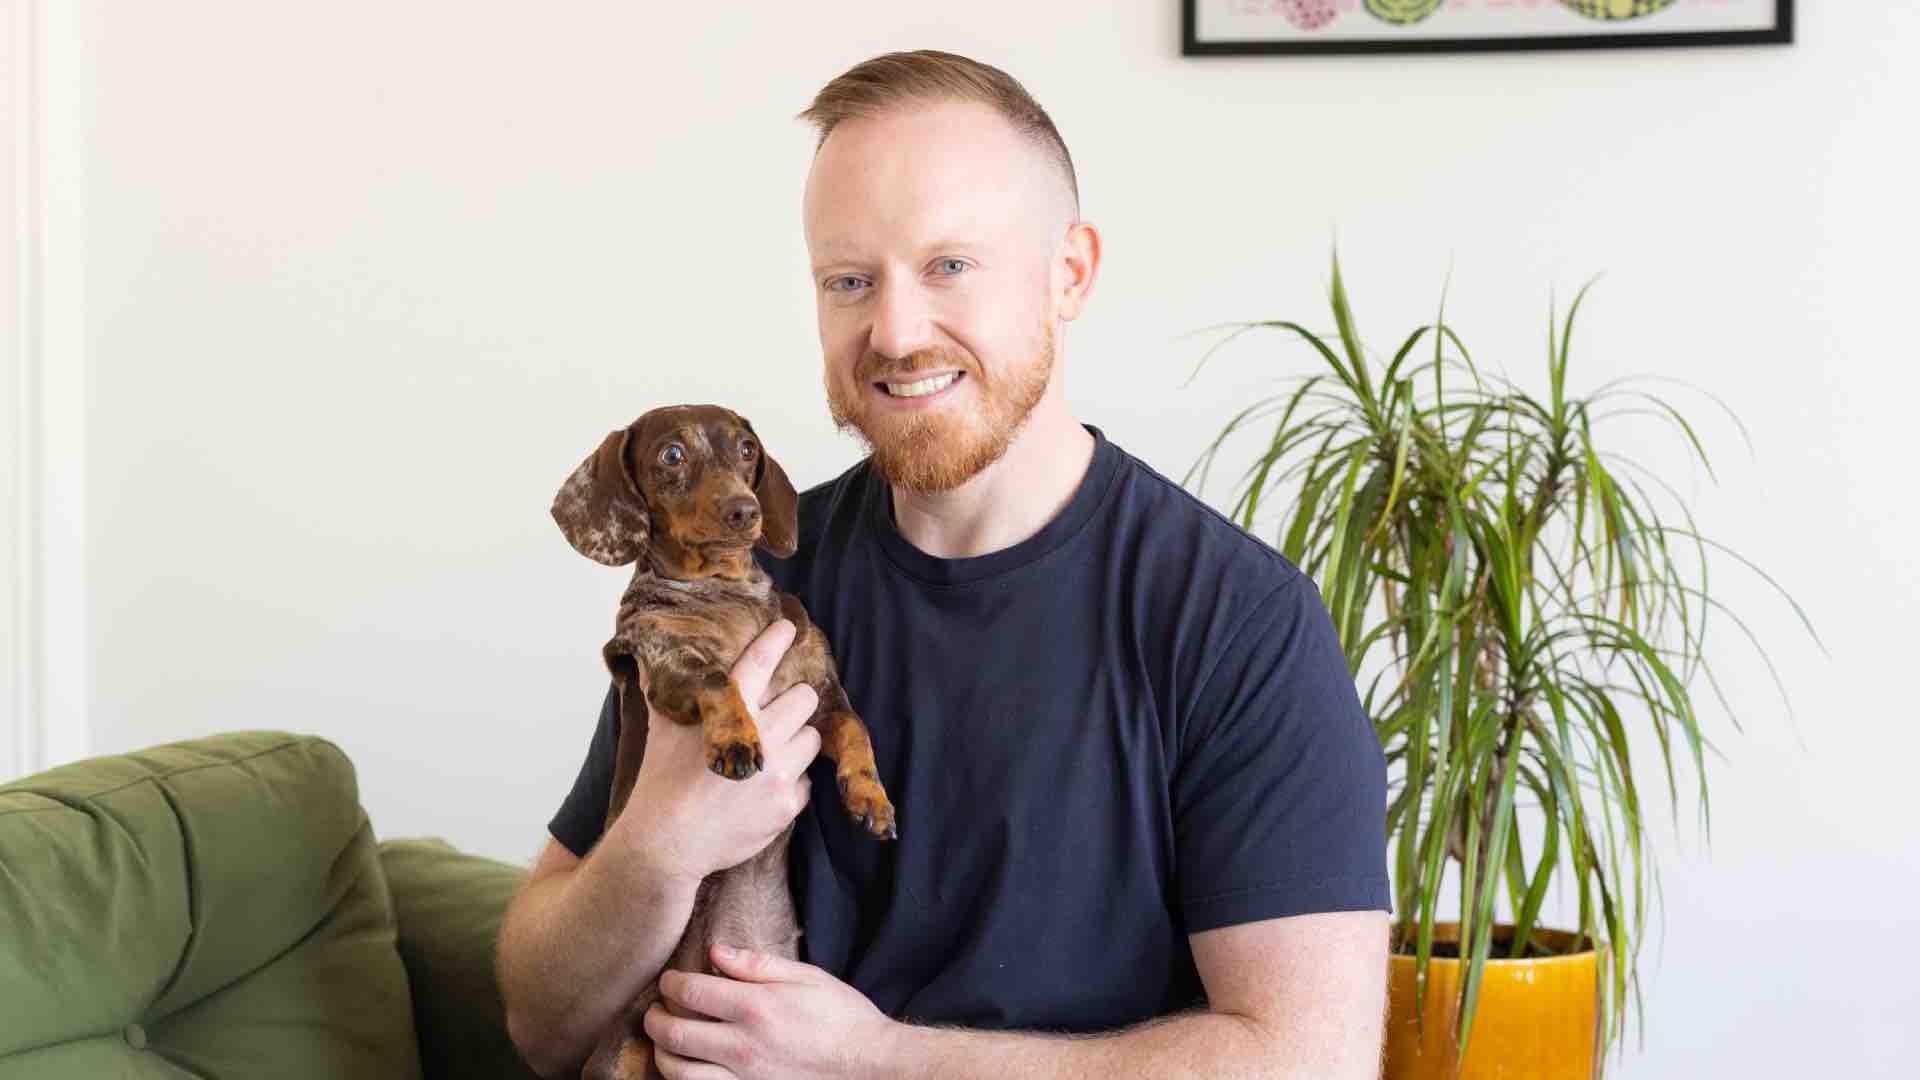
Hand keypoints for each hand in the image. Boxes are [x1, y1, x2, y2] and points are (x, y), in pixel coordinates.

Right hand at [610, 619, 822, 883]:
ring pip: (812, 739)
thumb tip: (653, 662)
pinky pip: (806, 781)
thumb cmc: (661, 781)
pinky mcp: (787, 803)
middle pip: (805, 698)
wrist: (667, 842)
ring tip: (773, 753)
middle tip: (780, 713)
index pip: (761, 662)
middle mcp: (761, 735)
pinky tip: (766, 788)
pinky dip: (792, 783)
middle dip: (795, 702)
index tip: (788, 628)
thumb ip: (668, 693)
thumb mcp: (661, 728)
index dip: (777, 639)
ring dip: (797, 742)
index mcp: (730, 711)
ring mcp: (778, 771)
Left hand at [644, 942, 897, 1079]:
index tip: (669, 980)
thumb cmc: (840, 1015)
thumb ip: (756, 964)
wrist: (868, 1064)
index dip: (670, 983)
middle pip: (674, 1034)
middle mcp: (743, 1046)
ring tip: (665, 1041)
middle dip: (654, 1019)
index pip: (691, 992)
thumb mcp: (804, 976)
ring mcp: (744, 1078)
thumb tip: (715, 952)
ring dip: (662, 1055)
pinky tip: (689, 1067)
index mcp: (756, 1007)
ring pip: (679, 1073)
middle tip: (655, 1010)